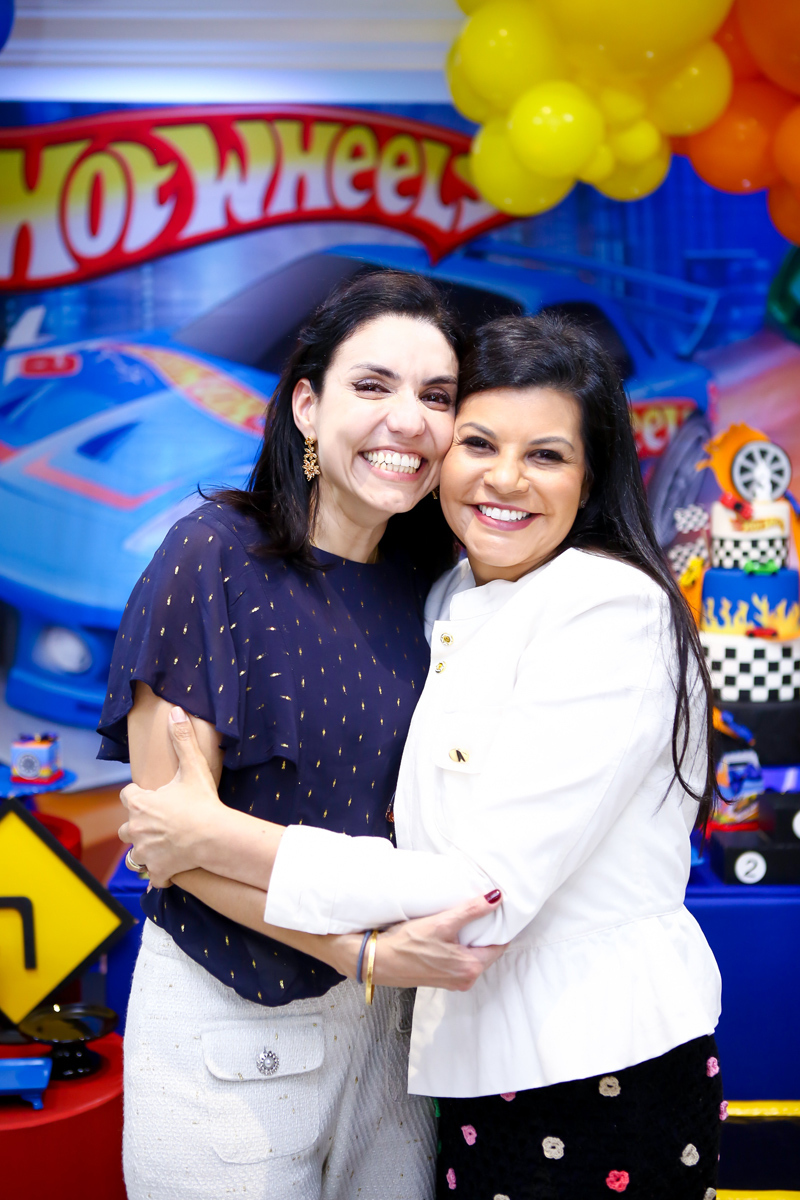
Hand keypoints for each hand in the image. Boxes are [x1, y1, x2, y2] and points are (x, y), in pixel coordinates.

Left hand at [119, 707, 225, 887]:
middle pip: (126, 827)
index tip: (154, 796)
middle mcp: (135, 828)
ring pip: (136, 852)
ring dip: (147, 849)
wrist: (215, 836)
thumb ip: (182, 739)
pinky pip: (153, 875)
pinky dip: (161, 873)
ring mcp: (144, 852)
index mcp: (139, 804)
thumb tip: (175, 711)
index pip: (127, 795)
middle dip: (138, 825)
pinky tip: (174, 867)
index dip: (140, 795)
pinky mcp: (156, 870)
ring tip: (166, 845)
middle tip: (160, 823)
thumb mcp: (193, 768)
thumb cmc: (202, 802)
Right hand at [336, 893, 505, 991]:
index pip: (500, 945)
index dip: (501, 926)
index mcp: (470, 968)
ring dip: (473, 940)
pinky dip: (461, 948)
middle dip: (487, 932)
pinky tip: (453, 934)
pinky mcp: (442, 979)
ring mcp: (454, 982)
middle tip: (485, 910)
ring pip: (474, 956)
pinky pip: (461, 961)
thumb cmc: (407, 944)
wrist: (378, 960)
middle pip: (488, 951)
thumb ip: (472, 910)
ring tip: (469, 919)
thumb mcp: (442, 923)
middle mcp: (466, 979)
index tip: (500, 910)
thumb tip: (496, 898)